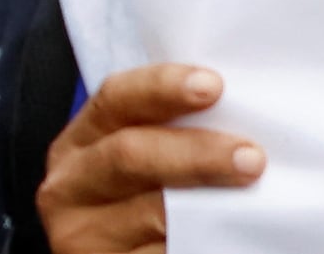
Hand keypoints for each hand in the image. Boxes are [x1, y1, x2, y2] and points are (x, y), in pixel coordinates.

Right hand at [34, 59, 261, 250]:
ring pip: (152, 215)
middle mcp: (71, 187)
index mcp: (79, 144)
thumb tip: (241, 113)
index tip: (213, 85)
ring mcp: (84, 237)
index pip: (115, 99)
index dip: (162, 87)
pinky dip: (201, 246)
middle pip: (129, 156)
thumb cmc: (142, 208)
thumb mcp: (139, 165)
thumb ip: (169, 137)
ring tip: (252, 202)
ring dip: (210, 208)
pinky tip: (230, 239)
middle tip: (251, 158)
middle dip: (195, 153)